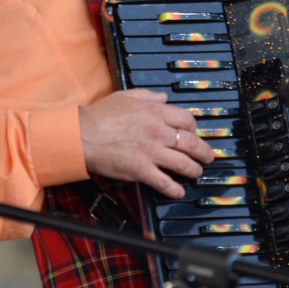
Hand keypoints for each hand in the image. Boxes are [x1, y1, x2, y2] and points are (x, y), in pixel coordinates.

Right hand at [79, 88, 213, 198]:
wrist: (81, 135)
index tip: (194, 133)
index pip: (186, 120)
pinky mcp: (142, 170)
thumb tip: (163, 97)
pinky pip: (165, 182)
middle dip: (203, 151)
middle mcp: (158, 132)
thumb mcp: (126, 96)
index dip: (194, 128)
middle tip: (208, 156)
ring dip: (193, 170)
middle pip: (190, 142)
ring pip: (183, 163)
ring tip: (196, 172)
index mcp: (155, 112)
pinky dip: (174, 189)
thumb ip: (148, 96)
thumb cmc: (99, 115)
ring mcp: (152, 152)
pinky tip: (178, 191)